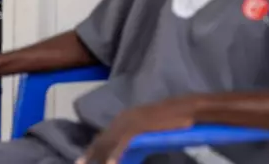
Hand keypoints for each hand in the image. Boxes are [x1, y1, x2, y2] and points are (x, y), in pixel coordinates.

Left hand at [77, 99, 197, 163]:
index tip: (83, 160)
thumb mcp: (148, 131)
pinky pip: (123, 142)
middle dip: (90, 154)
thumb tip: (131, 150)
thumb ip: (137, 139)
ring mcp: (130, 120)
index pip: (103, 136)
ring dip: (99, 156)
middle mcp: (123, 117)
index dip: (93, 149)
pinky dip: (115, 153)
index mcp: (124, 119)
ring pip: (109, 141)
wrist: (185, 109)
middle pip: (102, 138)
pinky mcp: (139, 125)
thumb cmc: (170, 121)